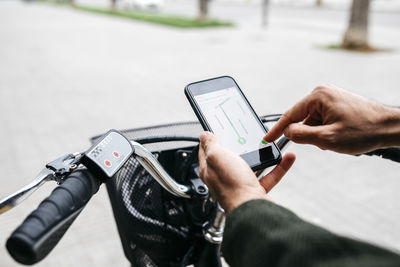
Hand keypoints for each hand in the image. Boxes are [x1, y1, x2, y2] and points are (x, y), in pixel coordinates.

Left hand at [198, 132, 295, 212]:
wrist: (252, 209)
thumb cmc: (232, 186)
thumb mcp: (217, 157)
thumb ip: (211, 145)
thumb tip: (204, 135)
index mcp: (210, 170)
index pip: (206, 151)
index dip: (210, 140)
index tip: (216, 130)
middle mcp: (223, 178)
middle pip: (229, 158)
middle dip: (238, 145)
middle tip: (244, 135)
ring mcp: (239, 185)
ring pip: (251, 165)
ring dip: (261, 154)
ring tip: (269, 143)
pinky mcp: (255, 191)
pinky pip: (268, 175)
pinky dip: (278, 166)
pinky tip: (285, 158)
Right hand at [264, 84, 399, 154]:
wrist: (390, 127)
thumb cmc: (363, 130)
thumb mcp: (328, 138)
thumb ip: (301, 135)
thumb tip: (286, 132)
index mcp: (318, 96)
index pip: (290, 115)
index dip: (276, 130)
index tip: (266, 139)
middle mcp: (322, 93)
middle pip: (302, 119)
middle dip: (309, 134)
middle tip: (325, 142)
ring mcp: (330, 97)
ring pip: (312, 122)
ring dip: (319, 134)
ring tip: (338, 138)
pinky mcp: (336, 103)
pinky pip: (321, 120)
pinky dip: (326, 131)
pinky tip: (340, 135)